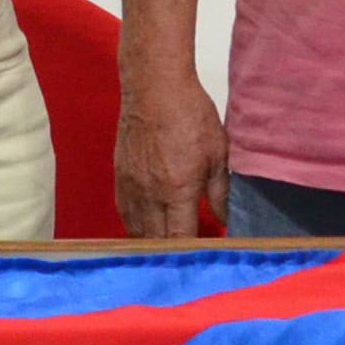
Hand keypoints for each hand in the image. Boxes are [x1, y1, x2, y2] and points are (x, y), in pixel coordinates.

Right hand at [114, 69, 227, 238]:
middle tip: (190, 253)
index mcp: (177, 190)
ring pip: (136, 231)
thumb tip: (225, 219)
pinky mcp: (119, 177)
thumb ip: (220, 192)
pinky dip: (136, 226)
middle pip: (155, 241)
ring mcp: (131, 187)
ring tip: (170, 244)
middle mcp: (150, 195)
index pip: (180, 239)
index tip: (204, 256)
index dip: (191, 253)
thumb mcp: (218, 154)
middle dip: (173, 253)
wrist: (154, 89)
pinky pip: (125, 213)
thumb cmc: (191, 116)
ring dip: (152, 242)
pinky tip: (148, 226)